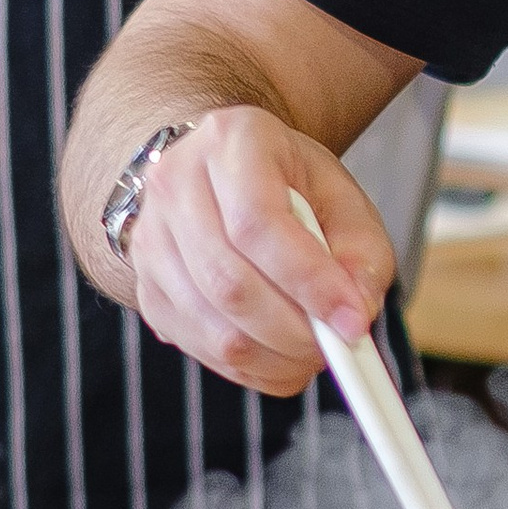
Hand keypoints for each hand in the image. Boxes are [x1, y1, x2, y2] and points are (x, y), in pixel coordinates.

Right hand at [120, 107, 393, 394]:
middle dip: (294, 330)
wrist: (221, 174)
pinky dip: (250, 366)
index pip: (258, 224)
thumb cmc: (287, 183)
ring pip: (212, 325)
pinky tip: (279, 355)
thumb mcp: (339, 195)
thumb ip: (360, 251)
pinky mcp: (146, 290)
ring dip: (274, 356)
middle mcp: (175, 184)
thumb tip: (356, 312)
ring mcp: (150, 240)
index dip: (308, 280)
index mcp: (230, 142)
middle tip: (337, 345)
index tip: (351, 321)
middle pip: (229, 282)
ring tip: (313, 352)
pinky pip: (199, 348)